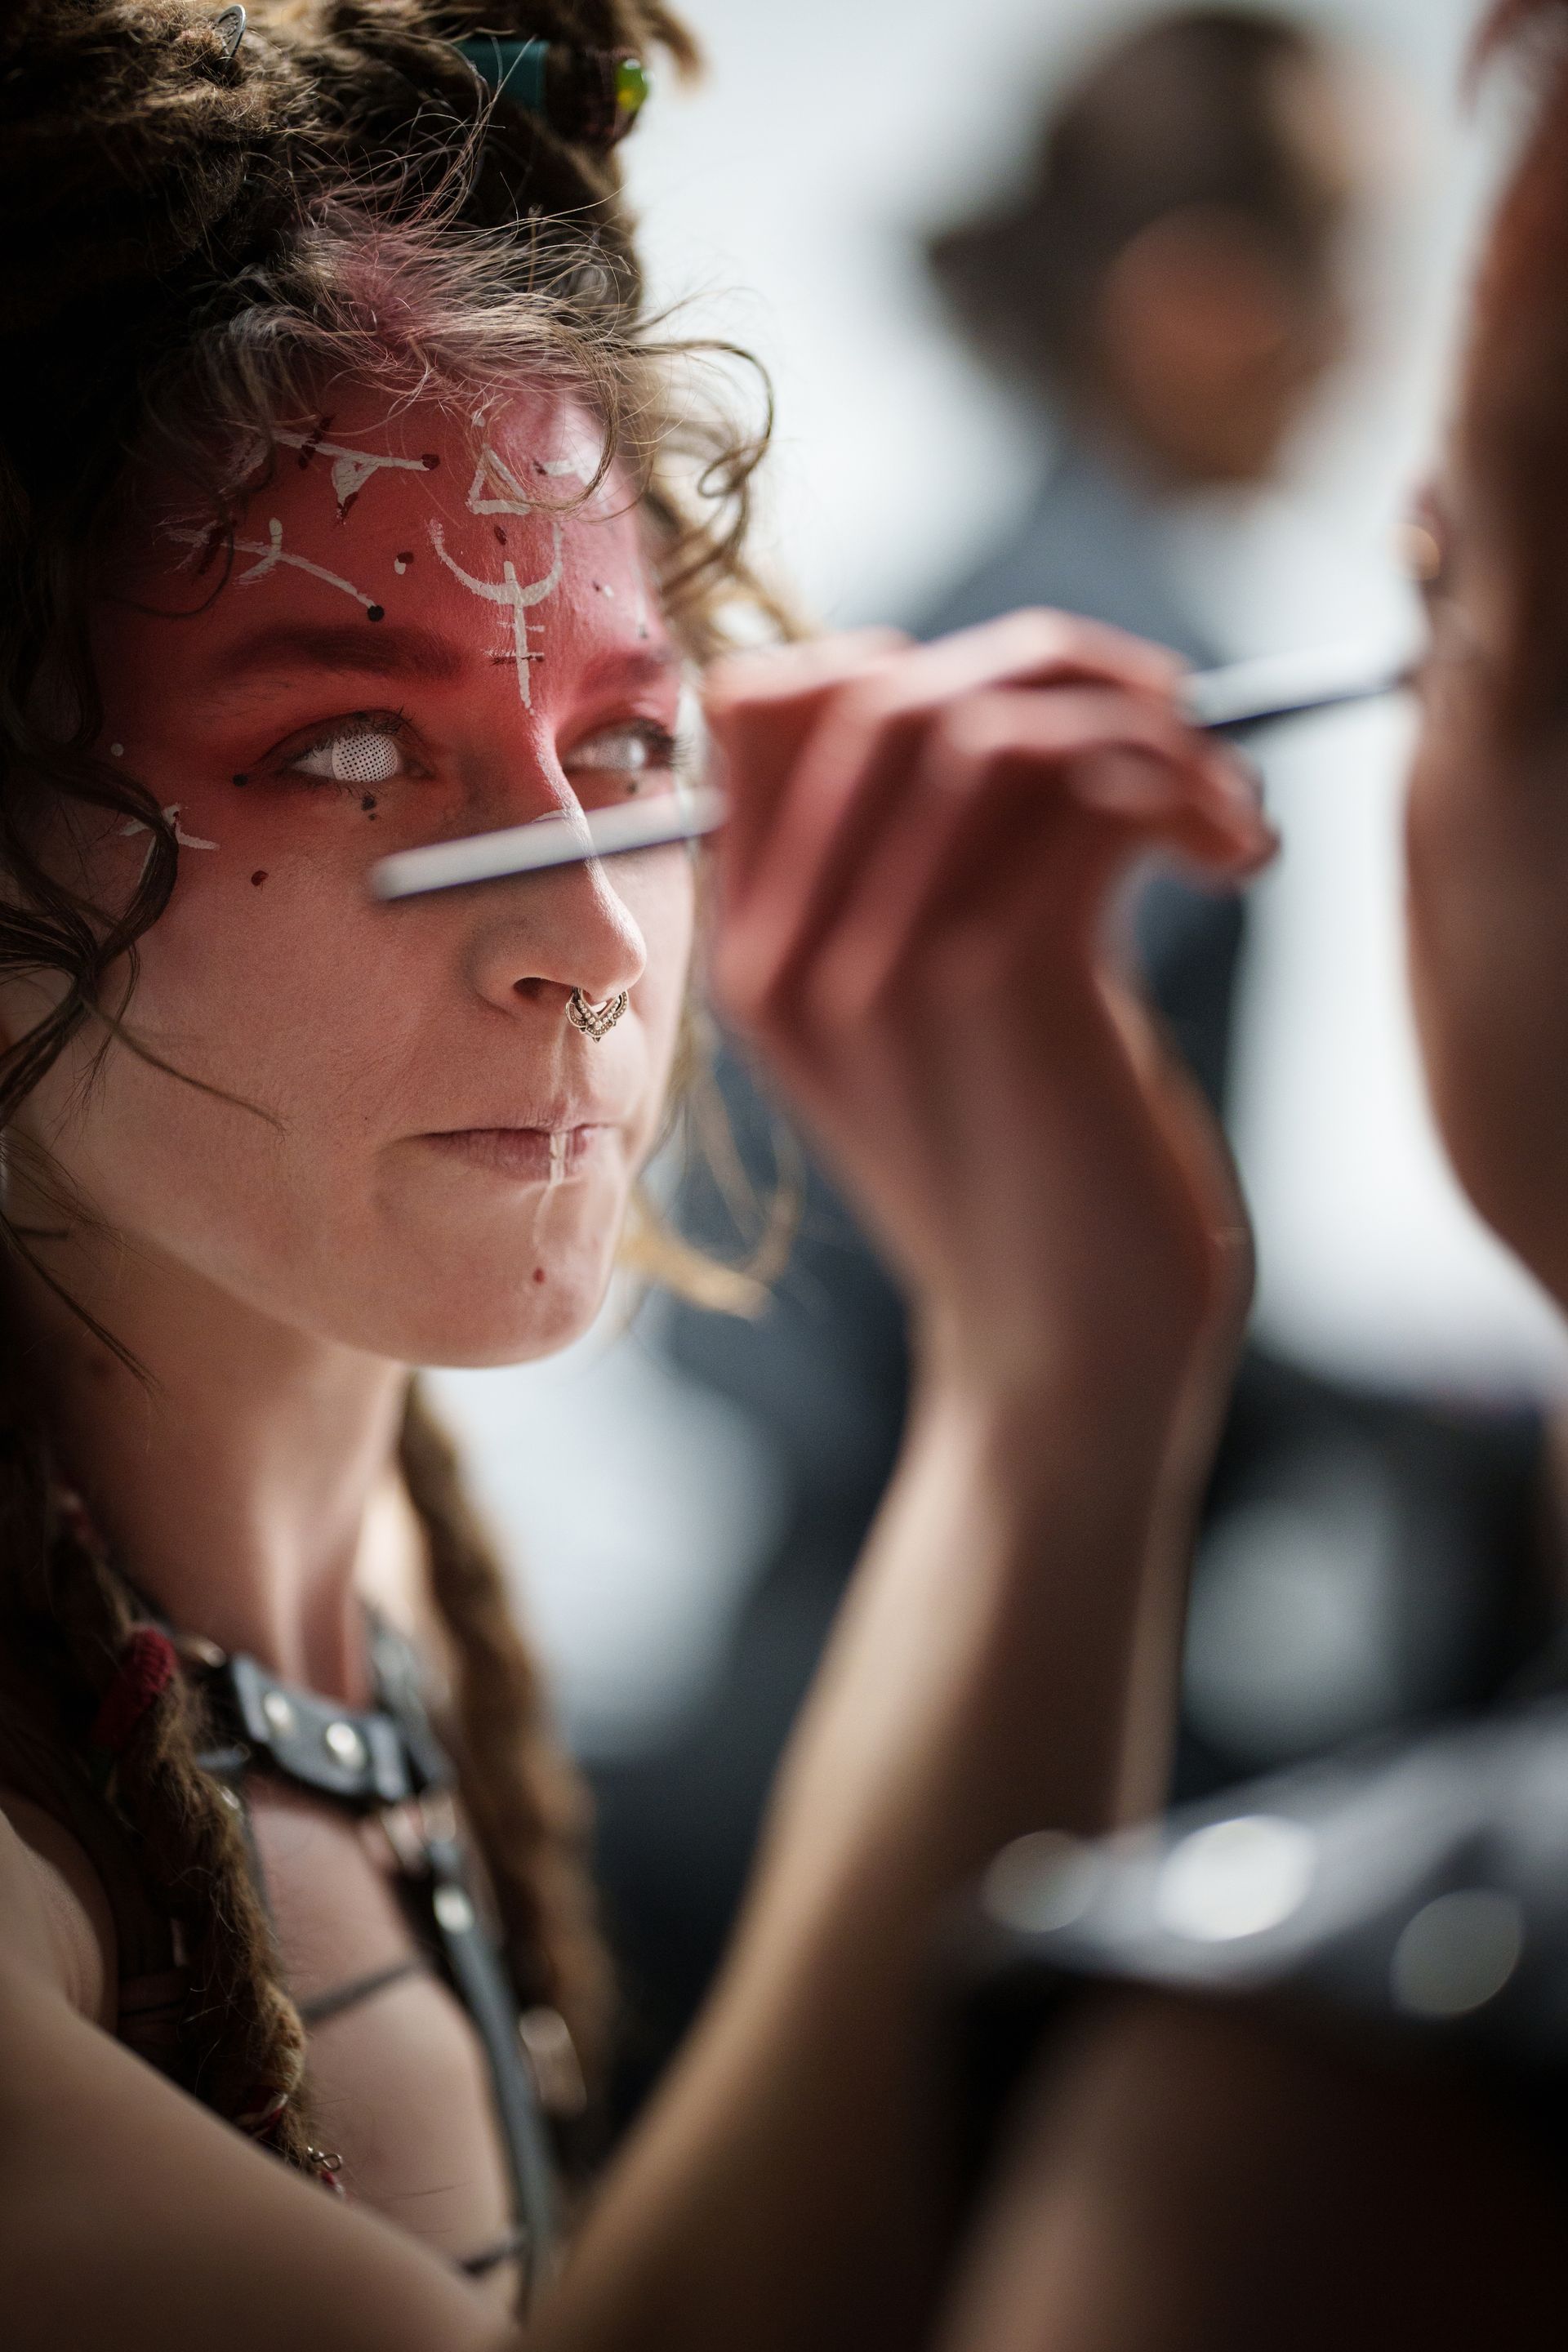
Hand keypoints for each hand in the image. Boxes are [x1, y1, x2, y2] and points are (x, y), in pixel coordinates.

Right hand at [705, 613, 1272, 1417]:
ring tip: (1220, 803)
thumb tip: (995, 702)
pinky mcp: (993, 981)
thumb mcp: (936, 1023)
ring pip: (988, 722)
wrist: (1065, 1358)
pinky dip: (1187, 793)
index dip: (904, 660)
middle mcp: (793, 949)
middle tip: (1174, 728)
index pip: (758, 705)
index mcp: (760, 955)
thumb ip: (914, 884)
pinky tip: (1238, 861)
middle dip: (1056, 669)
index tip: (1037, 711)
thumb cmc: (1033, 1180)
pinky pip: (1083, 794)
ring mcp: (878, 963)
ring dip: (1141, 728)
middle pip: (885, 687)